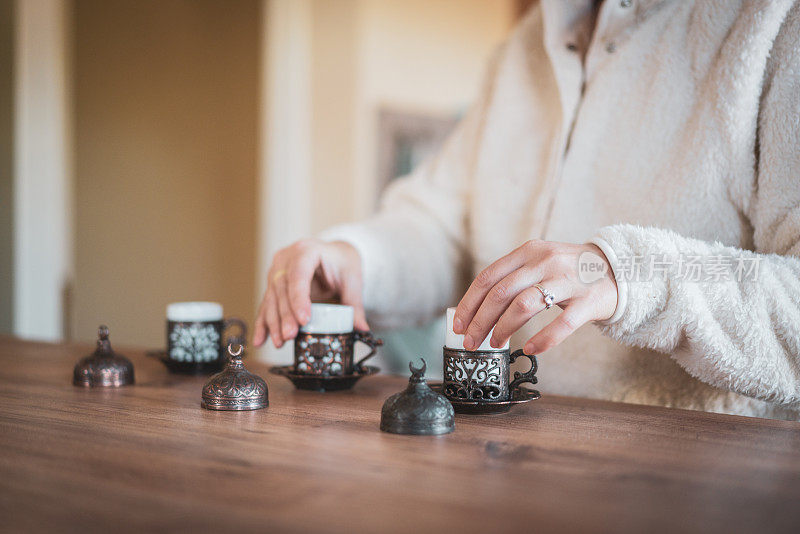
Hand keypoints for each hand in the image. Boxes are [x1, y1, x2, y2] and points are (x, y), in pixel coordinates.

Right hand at [253, 239, 366, 347]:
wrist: (334, 254)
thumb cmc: (342, 262)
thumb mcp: (352, 279)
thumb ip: (355, 303)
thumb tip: (361, 328)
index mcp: (307, 250)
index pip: (299, 274)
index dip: (299, 298)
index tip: (303, 320)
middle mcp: (286, 258)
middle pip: (282, 288)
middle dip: (285, 315)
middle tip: (290, 335)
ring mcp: (276, 270)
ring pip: (271, 298)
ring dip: (274, 322)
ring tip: (281, 342)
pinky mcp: (273, 284)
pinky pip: (266, 304)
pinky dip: (264, 323)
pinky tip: (261, 340)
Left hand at [452, 240, 616, 353]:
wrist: (620, 269)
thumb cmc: (570, 272)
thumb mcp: (540, 264)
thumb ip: (514, 280)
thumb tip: (478, 312)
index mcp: (529, 251)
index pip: (489, 277)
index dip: (470, 303)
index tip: (459, 324)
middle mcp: (546, 261)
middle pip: (501, 293)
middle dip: (481, 321)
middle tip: (471, 342)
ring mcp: (568, 279)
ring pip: (525, 305)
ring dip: (504, 328)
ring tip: (496, 344)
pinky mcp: (589, 300)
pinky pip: (561, 324)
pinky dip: (543, 340)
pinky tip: (530, 349)